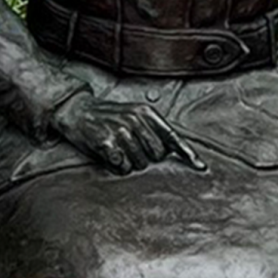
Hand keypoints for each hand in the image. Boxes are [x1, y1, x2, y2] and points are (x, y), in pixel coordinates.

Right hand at [54, 93, 207, 174]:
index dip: (187, 154)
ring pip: (139, 164)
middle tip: (130, 149)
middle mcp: (136, 120)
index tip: (200, 168)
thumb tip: (172, 152)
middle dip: (146, 158)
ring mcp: (121, 131)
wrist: (77, 109)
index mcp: (146, 112)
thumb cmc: (107, 116)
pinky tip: (110, 156)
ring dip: (129, 163)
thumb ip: (152, 129)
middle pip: (156, 156)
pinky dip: (117, 166)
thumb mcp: (133, 114)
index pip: (172, 136)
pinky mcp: (106, 143)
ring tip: (118, 150)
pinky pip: (121, 166)